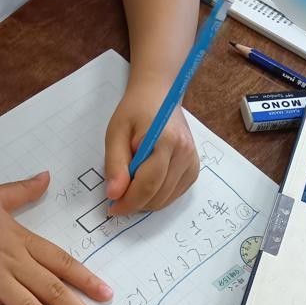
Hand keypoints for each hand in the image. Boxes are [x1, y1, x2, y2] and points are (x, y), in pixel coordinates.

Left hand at [104, 79, 199, 215]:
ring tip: (131, 185)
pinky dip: (157, 197)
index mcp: (166, 141)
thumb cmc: (135, 112)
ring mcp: (192, 162)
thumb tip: (114, 194)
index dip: (128, 202)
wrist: (159, 96)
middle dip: (135, 203)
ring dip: (145, 201)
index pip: (148, 184)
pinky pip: (173, 195)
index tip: (111, 208)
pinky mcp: (193, 169)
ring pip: (166, 200)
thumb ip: (115, 165)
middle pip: (158, 196)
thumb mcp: (116, 133)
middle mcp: (185, 153)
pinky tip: (146, 183)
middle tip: (117, 196)